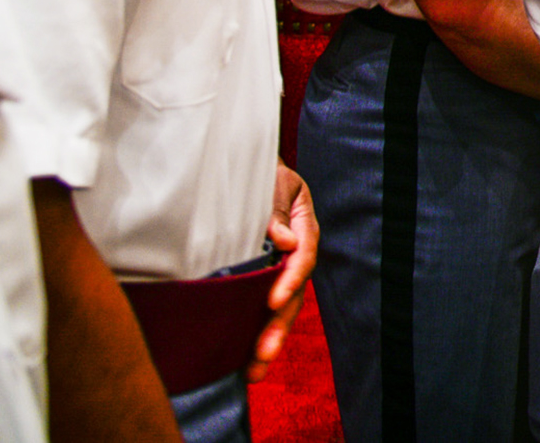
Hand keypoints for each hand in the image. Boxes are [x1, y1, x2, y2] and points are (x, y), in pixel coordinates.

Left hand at [248, 163, 318, 381]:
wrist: (235, 168)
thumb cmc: (257, 172)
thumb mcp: (271, 181)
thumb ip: (276, 208)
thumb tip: (283, 240)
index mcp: (302, 225)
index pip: (304, 255)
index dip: (291, 278)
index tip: (274, 299)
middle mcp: (293, 252)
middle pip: (293, 292)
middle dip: (279, 325)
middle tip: (264, 352)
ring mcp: (277, 268)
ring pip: (279, 308)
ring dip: (268, 338)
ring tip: (254, 370)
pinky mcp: (257, 279)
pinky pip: (258, 308)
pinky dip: (252, 333)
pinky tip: (240, 361)